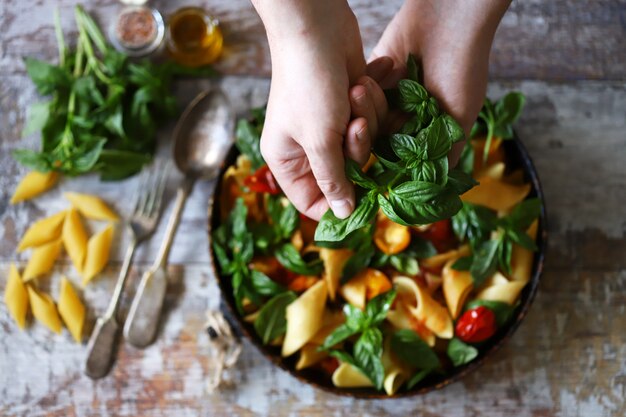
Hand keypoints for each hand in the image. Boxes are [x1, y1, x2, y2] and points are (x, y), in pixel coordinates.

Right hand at [252, 0, 367, 219]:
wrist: (316, 25)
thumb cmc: (307, 83)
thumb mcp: (318, 139)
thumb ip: (333, 179)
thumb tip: (342, 215)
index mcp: (287, 159)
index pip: (311, 201)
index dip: (336, 205)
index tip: (364, 202)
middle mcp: (306, 146)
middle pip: (344, 172)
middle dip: (356, 148)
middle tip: (353, 124)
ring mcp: (329, 124)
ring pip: (362, 145)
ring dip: (366, 118)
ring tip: (355, 91)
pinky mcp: (349, 105)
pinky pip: (370, 120)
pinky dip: (371, 102)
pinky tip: (362, 79)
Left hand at [370, 0, 510, 163]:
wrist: (450, 22)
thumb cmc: (463, 70)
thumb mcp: (459, 120)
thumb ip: (444, 154)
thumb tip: (438, 193)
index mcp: (425, 134)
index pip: (398, 160)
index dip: (383, 166)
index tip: (367, 172)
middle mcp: (405, 120)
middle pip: (376, 142)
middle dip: (365, 135)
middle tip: (360, 125)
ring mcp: (388, 99)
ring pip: (365, 118)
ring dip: (363, 109)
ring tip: (362, 91)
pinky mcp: (375, 77)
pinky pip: (361, 95)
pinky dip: (363, 91)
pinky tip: (364, 82)